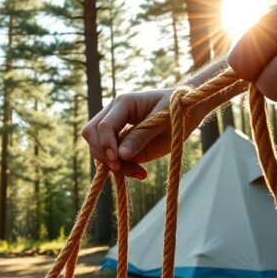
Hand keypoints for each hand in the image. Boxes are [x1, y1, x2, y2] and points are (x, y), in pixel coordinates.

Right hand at [80, 89, 210, 177]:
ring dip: (113, 165)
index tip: (117, 160)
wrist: (185, 111)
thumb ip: (141, 137)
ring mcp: (114, 129)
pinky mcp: (120, 143)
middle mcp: (113, 115)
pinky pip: (111, 159)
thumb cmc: (176, 109)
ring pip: (97, 148)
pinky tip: (141, 173)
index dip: (107, 144)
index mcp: (123, 103)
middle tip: (120, 168)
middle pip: (91, 134)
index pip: (105, 125)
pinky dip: (122, 169)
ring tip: (139, 173)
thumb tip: (121, 155)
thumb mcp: (162, 122)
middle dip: (103, 154)